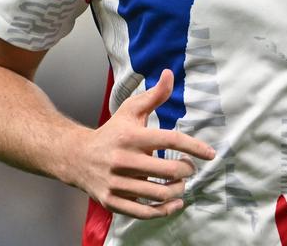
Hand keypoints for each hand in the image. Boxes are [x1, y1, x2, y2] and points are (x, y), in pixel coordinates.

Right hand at [62, 69, 214, 218]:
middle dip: (187, 170)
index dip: (194, 147)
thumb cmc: (111, 132)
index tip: (210, 154)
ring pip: (159, 193)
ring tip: (181, 184)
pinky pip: (144, 212)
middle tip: (189, 168)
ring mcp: (117, 183)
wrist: (76, 157)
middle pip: (169, 170)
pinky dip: (164, 211)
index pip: (171, 140)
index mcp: (131, 137)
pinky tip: (174, 204)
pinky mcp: (112, 201)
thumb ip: (154, 95)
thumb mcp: (130, 110)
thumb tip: (169, 73)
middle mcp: (123, 160)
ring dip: (178, 190)